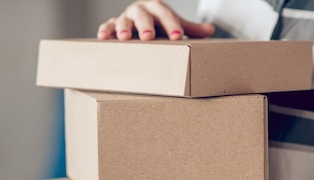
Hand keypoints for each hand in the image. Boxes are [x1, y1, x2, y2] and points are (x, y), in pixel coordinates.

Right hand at [96, 0, 214, 40]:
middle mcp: (140, 11)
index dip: (172, 24)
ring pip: (123, 20)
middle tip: (148, 37)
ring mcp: (125, 17)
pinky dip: (105, 31)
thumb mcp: (174, 25)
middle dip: (145, 26)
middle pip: (143, 16)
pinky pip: (107, 27)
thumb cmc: (159, 25)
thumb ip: (191, 28)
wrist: (141, 22)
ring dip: (123, 28)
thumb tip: (210, 30)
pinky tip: (103, 38)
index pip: (166, 14)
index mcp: (157, 8)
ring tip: (124, 37)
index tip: (178, 36)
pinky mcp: (113, 26)